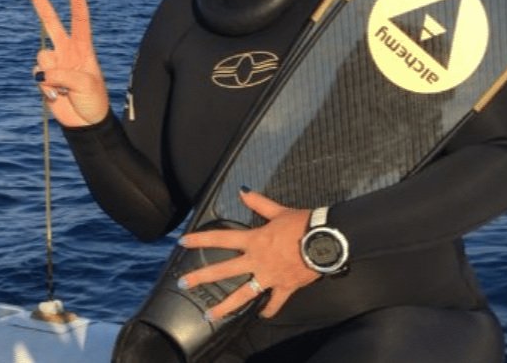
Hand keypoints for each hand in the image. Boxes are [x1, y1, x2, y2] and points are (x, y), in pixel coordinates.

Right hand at [24, 0, 108, 126]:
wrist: (86, 122)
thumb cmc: (94, 100)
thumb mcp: (86, 85)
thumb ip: (64, 75)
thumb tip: (42, 73)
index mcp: (84, 47)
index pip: (80, 18)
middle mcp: (67, 50)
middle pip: (50, 21)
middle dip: (39, 0)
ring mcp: (54, 63)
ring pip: (42, 56)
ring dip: (52, 74)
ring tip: (66, 88)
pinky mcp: (44, 78)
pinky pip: (37, 75)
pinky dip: (45, 87)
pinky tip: (57, 95)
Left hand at [178, 190, 318, 319]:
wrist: (324, 239)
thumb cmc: (301, 223)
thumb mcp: (279, 210)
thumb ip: (259, 202)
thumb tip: (242, 190)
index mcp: (254, 240)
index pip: (222, 238)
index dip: (201, 240)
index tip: (183, 242)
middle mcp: (257, 260)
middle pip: (224, 270)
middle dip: (201, 277)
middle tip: (183, 284)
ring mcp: (269, 277)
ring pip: (243, 295)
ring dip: (225, 306)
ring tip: (210, 316)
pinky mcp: (283, 287)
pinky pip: (273, 303)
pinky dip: (268, 310)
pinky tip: (261, 314)